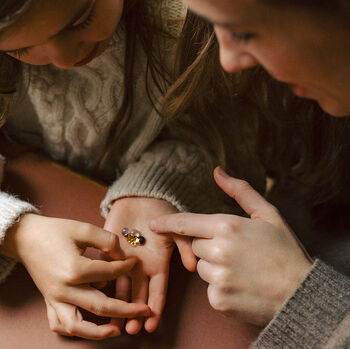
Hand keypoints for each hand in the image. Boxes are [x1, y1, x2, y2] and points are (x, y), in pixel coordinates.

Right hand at [0, 214, 149, 339]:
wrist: (27, 237)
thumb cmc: (56, 231)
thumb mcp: (84, 229)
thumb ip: (107, 241)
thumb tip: (123, 255)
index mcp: (75, 270)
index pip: (110, 273)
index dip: (127, 266)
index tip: (136, 261)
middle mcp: (64, 290)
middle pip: (101, 306)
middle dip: (127, 310)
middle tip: (145, 310)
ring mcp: (55, 299)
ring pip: (78, 326)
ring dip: (99, 332)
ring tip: (117, 330)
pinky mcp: (49, 302)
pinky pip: (60, 325)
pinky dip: (75, 330)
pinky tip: (90, 327)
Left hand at [104, 197, 196, 333]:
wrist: (141, 197)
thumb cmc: (161, 212)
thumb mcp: (176, 229)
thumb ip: (184, 247)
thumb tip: (193, 267)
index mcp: (158, 264)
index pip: (157, 291)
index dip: (155, 308)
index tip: (151, 325)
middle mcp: (141, 267)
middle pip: (138, 296)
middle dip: (135, 313)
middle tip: (130, 329)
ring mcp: (124, 261)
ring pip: (121, 289)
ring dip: (117, 305)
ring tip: (113, 321)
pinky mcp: (109, 252)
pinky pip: (105, 271)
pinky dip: (102, 284)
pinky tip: (97, 295)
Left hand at [150, 167, 312, 325]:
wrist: (302, 294)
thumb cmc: (285, 251)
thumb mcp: (268, 214)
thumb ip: (240, 191)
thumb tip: (217, 172)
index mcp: (227, 227)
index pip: (186, 223)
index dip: (167, 224)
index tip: (153, 225)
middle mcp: (218, 251)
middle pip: (196, 246)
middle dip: (209, 246)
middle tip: (236, 251)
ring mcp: (218, 278)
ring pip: (201, 268)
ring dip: (214, 266)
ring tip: (241, 269)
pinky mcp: (219, 300)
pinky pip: (209, 289)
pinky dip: (221, 286)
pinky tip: (241, 285)